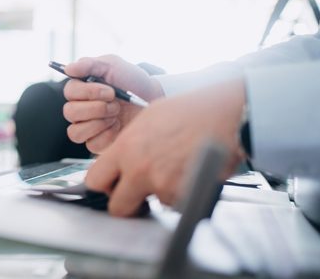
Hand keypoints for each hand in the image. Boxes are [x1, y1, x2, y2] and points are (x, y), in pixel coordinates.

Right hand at [63, 55, 163, 152]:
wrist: (152, 99)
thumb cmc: (132, 81)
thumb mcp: (113, 65)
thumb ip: (89, 64)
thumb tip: (68, 68)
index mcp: (81, 88)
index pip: (69, 92)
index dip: (88, 92)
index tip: (110, 91)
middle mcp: (80, 108)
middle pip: (70, 112)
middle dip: (97, 108)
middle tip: (116, 104)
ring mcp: (87, 126)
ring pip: (75, 132)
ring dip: (99, 122)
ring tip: (116, 115)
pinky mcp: (97, 142)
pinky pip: (91, 144)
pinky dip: (107, 135)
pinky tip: (117, 126)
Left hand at [84, 78, 246, 215]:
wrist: (226, 114)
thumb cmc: (190, 112)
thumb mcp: (146, 120)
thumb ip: (128, 145)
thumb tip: (119, 162)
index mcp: (125, 148)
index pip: (94, 180)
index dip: (104, 186)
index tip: (112, 186)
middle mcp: (139, 169)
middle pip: (117, 207)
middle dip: (127, 204)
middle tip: (138, 195)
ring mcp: (162, 184)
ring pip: (153, 205)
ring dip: (160, 195)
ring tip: (176, 171)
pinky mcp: (185, 195)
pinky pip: (176, 204)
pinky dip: (182, 195)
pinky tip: (189, 173)